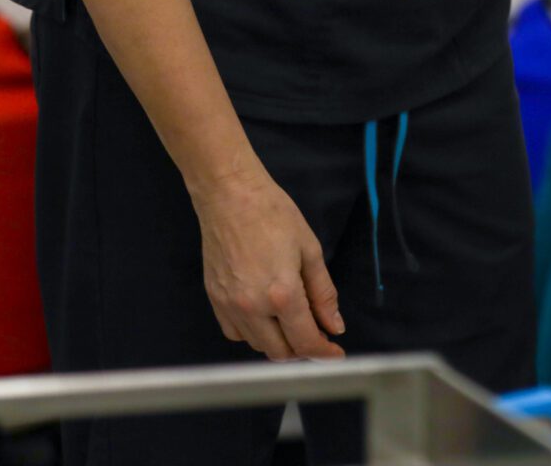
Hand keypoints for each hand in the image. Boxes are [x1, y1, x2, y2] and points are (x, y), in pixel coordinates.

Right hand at [190, 166, 345, 361]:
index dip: (324, 353)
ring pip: (258, 345)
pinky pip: (236, 333)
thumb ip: (323, 293)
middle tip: (319, 334)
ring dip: (280, 343)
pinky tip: (267, 316)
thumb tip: (334, 326)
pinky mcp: (214, 300)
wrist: (230, 197)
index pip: (305, 341)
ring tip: (295, 323)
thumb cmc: (274, 215)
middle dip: (303, 350)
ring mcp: (229, 306)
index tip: (336, 354)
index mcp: (281, 295)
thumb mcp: (310, 251)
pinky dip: (255, 334)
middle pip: (280, 352)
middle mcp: (252, 308)